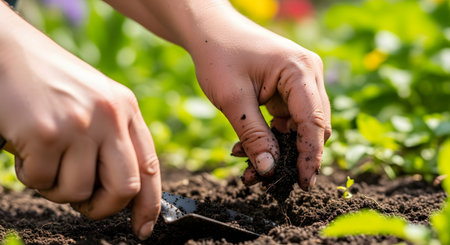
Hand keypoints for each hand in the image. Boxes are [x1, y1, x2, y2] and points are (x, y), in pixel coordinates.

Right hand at [0, 4, 159, 239]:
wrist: (8, 52)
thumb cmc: (52, 84)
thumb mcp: (96, 103)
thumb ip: (114, 139)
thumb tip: (125, 192)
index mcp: (126, 109)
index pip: (150, 167)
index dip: (149, 204)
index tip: (143, 228)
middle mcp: (109, 116)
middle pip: (125, 188)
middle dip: (104, 208)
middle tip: (86, 205)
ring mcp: (79, 124)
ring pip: (78, 191)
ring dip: (58, 188)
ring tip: (46, 160)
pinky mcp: (46, 134)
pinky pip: (41, 181)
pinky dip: (30, 175)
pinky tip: (25, 148)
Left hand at [104, 0, 330, 189]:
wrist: (209, 31)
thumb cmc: (219, 55)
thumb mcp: (233, 100)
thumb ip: (254, 136)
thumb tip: (270, 170)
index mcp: (300, 70)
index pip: (313, 121)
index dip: (309, 155)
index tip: (302, 183)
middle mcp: (308, 74)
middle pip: (312, 126)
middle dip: (292, 155)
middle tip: (270, 181)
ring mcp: (300, 81)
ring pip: (299, 127)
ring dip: (278, 149)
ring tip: (250, 168)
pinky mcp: (288, 89)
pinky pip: (286, 120)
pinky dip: (270, 137)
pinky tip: (246, 149)